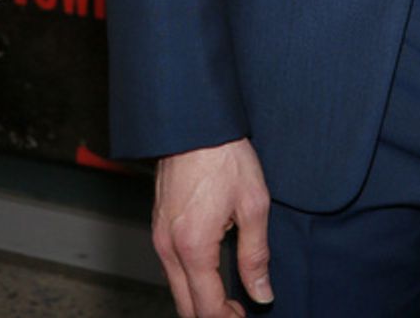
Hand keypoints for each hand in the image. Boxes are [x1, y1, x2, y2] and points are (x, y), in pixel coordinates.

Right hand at [153, 138, 272, 317]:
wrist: (195, 122)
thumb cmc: (224, 155)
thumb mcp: (253, 204)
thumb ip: (256, 254)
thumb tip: (261, 291)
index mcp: (193, 246)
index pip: (206, 306)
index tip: (245, 316)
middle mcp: (169, 247)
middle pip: (185, 305)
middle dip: (210, 316)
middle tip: (238, 313)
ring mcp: (159, 235)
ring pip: (176, 288)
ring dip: (199, 299)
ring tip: (229, 297)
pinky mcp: (158, 224)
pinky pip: (171, 266)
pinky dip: (189, 279)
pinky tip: (210, 271)